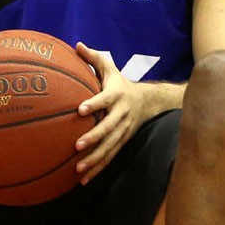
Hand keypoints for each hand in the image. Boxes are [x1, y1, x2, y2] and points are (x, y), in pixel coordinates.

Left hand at [71, 44, 157, 182]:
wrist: (148, 101)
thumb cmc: (120, 83)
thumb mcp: (110, 68)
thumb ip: (93, 58)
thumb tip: (76, 44)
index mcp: (117, 95)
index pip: (105, 99)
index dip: (94, 104)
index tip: (80, 109)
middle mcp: (122, 115)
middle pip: (108, 128)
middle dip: (94, 137)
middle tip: (77, 145)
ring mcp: (123, 131)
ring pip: (110, 147)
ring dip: (95, 159)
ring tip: (78, 169)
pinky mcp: (122, 142)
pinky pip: (110, 157)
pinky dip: (98, 169)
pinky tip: (83, 180)